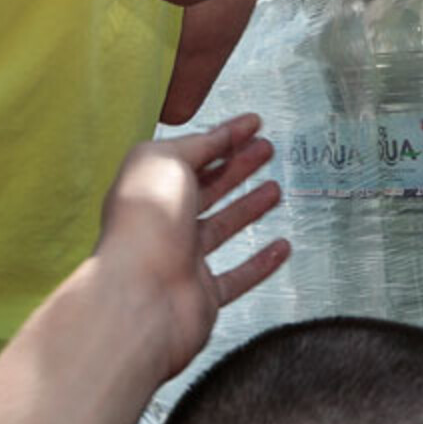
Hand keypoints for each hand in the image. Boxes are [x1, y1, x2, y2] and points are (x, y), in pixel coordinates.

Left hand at [94, 112, 289, 383]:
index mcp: (151, 186)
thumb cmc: (146, 225)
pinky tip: (281, 246)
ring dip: (249, 206)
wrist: (141, 299)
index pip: (192, 153)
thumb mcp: (167, 161)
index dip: (224, 135)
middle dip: (237, 166)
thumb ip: (196, 145)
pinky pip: (238, 275)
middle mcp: (164, 221)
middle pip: (207, 188)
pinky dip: (261, 262)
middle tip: (266, 150)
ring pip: (222, 227)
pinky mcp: (202, 293)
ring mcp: (183, 258)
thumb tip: (218, 135)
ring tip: (275, 188)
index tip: (252, 124)